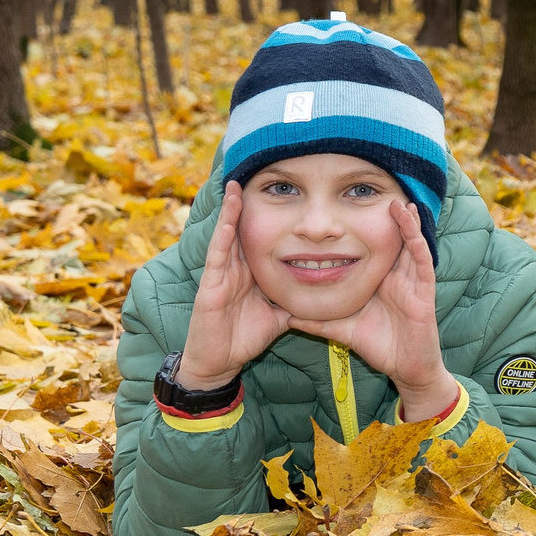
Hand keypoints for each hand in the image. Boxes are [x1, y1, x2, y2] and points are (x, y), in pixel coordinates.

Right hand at [177, 180, 291, 388]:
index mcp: (250, 272)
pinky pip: (219, 256)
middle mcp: (235, 268)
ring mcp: (221, 275)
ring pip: (228, 236)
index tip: (280, 192)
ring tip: (237, 184)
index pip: (261, 236)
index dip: (268, 215)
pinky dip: (224, 235)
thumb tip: (323, 292)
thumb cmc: (245, 336)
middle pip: (243, 229)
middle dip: (247, 203)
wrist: (220, 363)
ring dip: (232, 211)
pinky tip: (229, 218)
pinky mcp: (211, 287)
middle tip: (252, 172)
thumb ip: (296, 299)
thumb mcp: (280, 313)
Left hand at [287, 200, 456, 419]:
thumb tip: (286, 317)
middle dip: (389, 218)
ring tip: (399, 201)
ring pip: (410, 244)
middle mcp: (397, 277)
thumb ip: (317, 321)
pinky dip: (417, 243)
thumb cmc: (380, 347)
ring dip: (406, 223)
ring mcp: (412, 282)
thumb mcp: (342, 330)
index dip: (365, 229)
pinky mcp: (424, 291)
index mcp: (379, 282)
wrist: (406, 369)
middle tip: (379, 193)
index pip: (371, 249)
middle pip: (393, 240)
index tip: (350, 209)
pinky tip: (413, 227)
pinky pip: (421, 262)